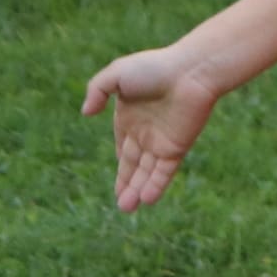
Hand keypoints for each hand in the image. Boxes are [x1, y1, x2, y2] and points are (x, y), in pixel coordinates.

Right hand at [81, 42, 224, 212]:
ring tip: (126, 209)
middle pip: (134, 165)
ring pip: (147, 173)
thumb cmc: (154, 67)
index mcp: (130, 116)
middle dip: (127, 185)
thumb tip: (85, 113)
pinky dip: (155, 186)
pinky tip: (146, 200)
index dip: (121, 165)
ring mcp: (162, 141)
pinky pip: (163, 172)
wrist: (191, 71)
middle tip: (122, 206)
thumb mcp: (117, 74)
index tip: (119, 184)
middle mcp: (146, 132)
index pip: (123, 147)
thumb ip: (97, 90)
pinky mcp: (177, 147)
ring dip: (137, 191)